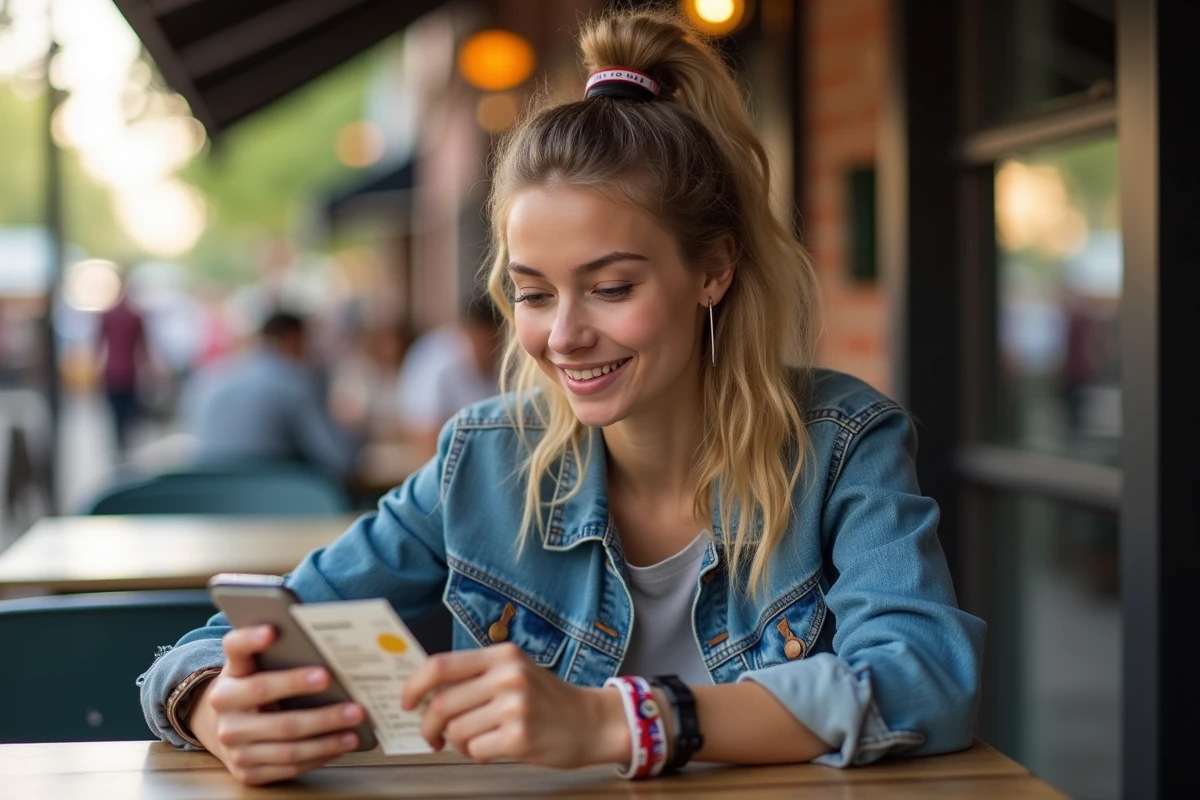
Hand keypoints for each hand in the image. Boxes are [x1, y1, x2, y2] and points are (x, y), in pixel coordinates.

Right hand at [187, 625, 365, 785]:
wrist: (228, 729)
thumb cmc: (258, 688)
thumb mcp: (261, 668)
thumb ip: (284, 654)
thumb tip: (333, 648)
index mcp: (231, 672)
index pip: (235, 648)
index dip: (250, 638)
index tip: (272, 630)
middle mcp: (224, 707)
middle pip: (265, 696)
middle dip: (303, 689)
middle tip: (344, 692)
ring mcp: (232, 743)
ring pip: (284, 741)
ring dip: (325, 734)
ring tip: (355, 722)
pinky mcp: (247, 770)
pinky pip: (289, 765)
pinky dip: (320, 754)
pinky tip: (342, 743)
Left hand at [401, 643, 629, 768]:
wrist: (592, 722)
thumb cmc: (547, 700)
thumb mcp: (515, 672)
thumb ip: (476, 677)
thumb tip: (424, 694)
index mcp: (502, 655)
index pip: (440, 665)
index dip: (414, 685)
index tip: (405, 702)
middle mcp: (507, 676)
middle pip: (442, 704)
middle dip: (429, 726)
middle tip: (432, 737)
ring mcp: (514, 707)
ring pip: (456, 731)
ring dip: (459, 742)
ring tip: (480, 739)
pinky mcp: (519, 737)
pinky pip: (474, 751)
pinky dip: (477, 754)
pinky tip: (495, 748)